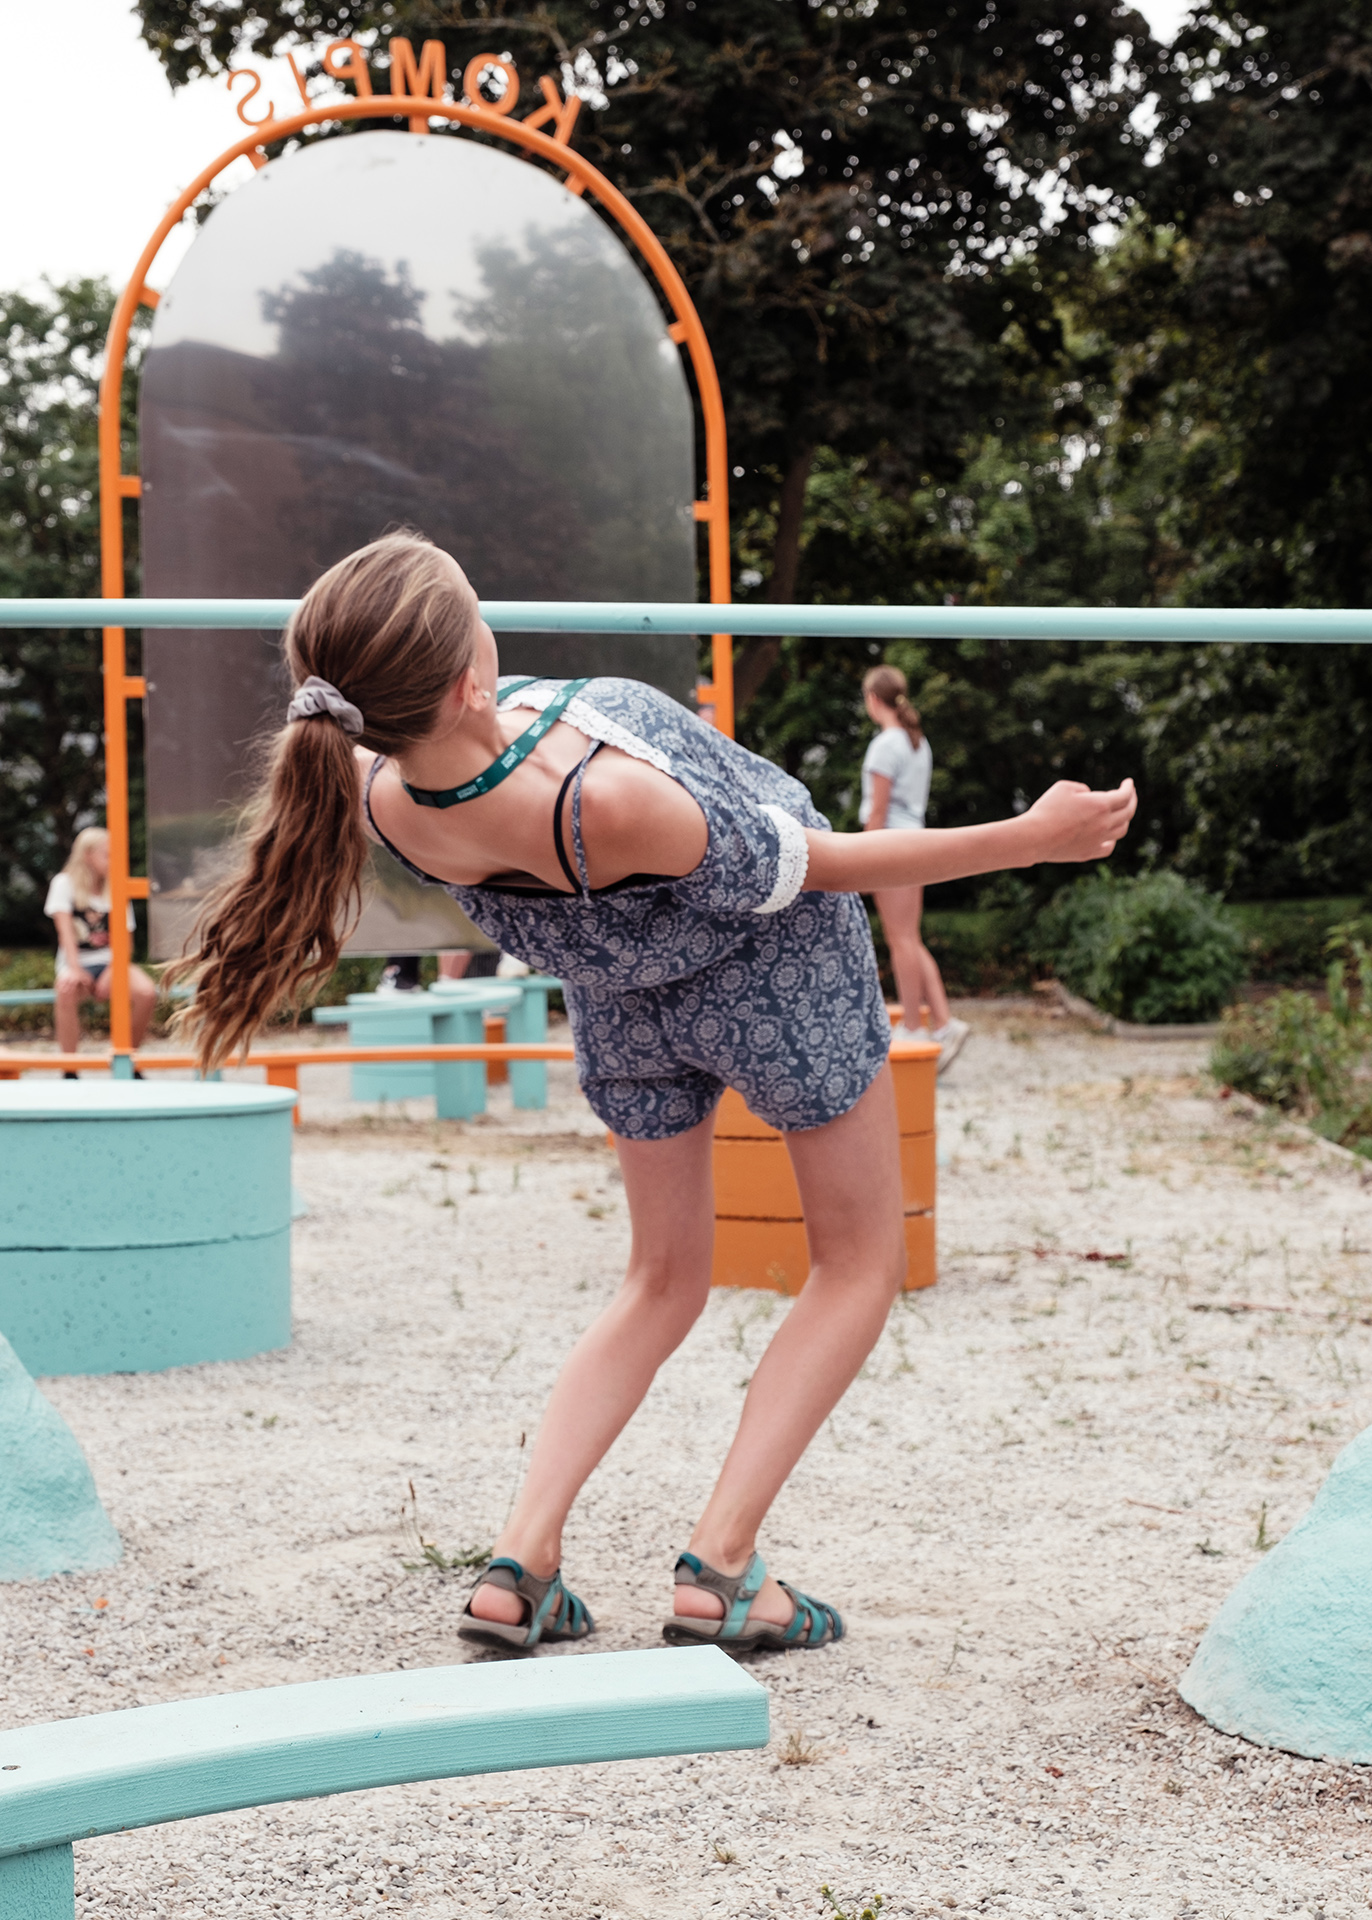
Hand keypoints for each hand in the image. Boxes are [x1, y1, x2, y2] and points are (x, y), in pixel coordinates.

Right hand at [1021, 777, 1136, 863]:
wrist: (1035, 837)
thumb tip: (1089, 797)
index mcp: (1101, 805)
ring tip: (1120, 814)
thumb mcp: (1064, 787)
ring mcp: (1098, 840)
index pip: (1124, 796)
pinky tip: (1108, 835)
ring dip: (1124, 820)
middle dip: (1131, 801)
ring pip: (1121, 830)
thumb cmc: (1047, 809)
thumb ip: (1082, 789)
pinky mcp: (1088, 853)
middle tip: (1129, 795)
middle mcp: (1105, 824)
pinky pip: (1108, 847)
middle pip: (1128, 812)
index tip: (1128, 783)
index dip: (1129, 788)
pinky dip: (1112, 839)